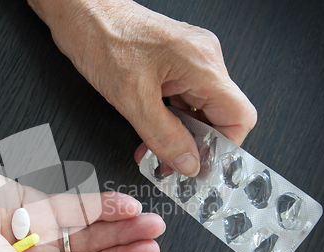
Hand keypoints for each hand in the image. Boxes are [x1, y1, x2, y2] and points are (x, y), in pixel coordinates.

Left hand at [29, 0, 256, 175]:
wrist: (83, 12)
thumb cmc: (103, 39)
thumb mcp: (132, 99)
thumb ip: (164, 136)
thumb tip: (187, 162)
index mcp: (202, 64)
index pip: (239, 116)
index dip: (224, 147)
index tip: (202, 165)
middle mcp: (202, 59)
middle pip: (219, 116)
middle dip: (195, 145)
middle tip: (172, 164)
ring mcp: (189, 61)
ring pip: (199, 111)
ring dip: (179, 136)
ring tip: (155, 151)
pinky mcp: (175, 63)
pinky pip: (183, 100)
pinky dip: (170, 121)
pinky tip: (151, 133)